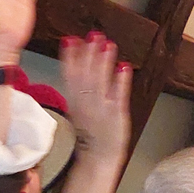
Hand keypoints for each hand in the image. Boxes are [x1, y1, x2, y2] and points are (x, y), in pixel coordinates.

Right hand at [59, 32, 130, 161]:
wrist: (97, 158)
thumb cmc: (88, 134)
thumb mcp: (76, 110)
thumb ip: (77, 88)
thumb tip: (75, 65)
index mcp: (74, 102)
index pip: (69, 76)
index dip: (70, 57)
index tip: (70, 39)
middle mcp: (86, 104)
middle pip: (85, 76)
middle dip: (89, 54)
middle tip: (93, 34)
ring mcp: (101, 109)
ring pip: (100, 83)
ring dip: (103, 63)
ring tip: (108, 44)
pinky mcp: (117, 115)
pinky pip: (119, 96)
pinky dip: (121, 82)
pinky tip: (124, 66)